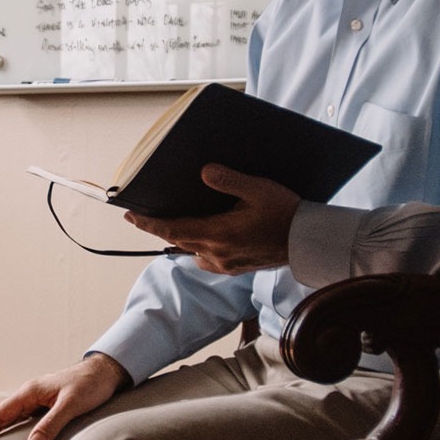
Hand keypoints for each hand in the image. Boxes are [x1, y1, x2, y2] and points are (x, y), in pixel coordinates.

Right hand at [0, 352, 129, 439]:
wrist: (105, 372)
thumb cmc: (90, 384)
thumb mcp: (71, 404)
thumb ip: (51, 424)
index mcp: (29, 392)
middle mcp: (29, 396)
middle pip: (0, 418)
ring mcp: (37, 401)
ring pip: (11, 420)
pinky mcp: (46, 406)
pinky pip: (24, 422)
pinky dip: (14, 434)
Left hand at [124, 164, 298, 274]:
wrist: (308, 242)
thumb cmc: (286, 214)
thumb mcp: (258, 189)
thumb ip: (229, 180)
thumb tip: (205, 171)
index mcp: (219, 234)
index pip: (173, 229)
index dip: (148, 223)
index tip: (130, 216)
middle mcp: (217, 253)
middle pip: (178, 240)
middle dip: (160, 228)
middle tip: (144, 217)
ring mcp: (226, 263)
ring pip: (192, 251)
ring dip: (181, 238)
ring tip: (174, 224)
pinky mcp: (236, 268)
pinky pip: (207, 260)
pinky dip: (199, 249)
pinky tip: (205, 239)